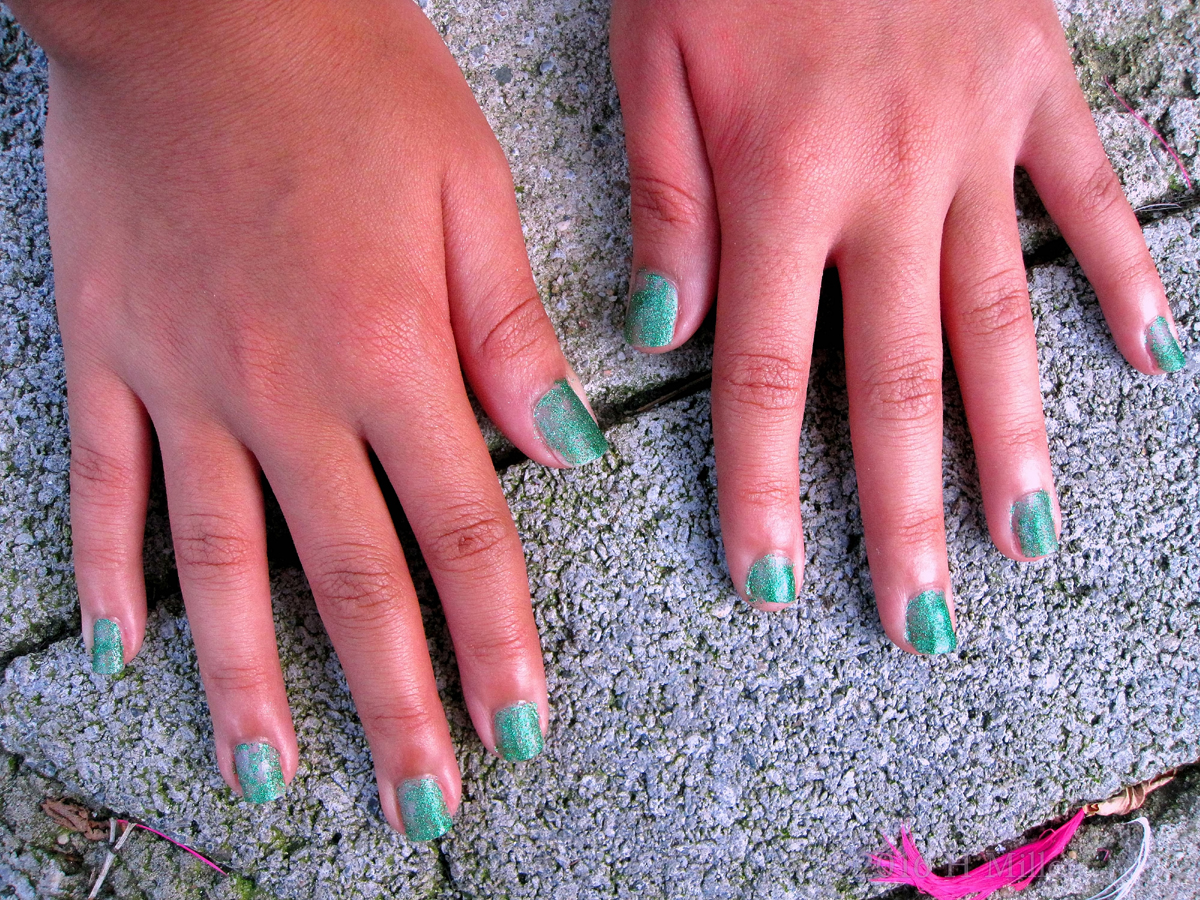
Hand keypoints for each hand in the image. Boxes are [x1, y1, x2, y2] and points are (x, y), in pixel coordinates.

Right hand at [15, 0, 606, 835]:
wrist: (198, 0)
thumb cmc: (348, 78)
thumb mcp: (470, 187)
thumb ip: (512, 331)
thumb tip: (566, 448)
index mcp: (392, 356)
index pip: (463, 536)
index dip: (495, 642)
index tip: (517, 728)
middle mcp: (288, 395)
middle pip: (354, 582)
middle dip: (395, 703)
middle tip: (419, 803)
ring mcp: (184, 383)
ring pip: (223, 565)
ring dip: (250, 682)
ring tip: (274, 777)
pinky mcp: (108, 354)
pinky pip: (102, 486)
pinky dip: (111, 571)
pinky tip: (125, 650)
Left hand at [611, 0, 1183, 651]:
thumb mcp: (653, 49)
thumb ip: (664, 197)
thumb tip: (668, 327)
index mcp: (779, 177)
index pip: (771, 371)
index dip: (768, 484)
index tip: (772, 576)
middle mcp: (889, 178)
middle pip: (897, 377)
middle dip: (903, 509)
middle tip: (917, 618)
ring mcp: (977, 136)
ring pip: (999, 314)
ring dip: (1013, 436)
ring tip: (1021, 538)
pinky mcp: (1037, 84)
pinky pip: (1089, 194)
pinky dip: (1122, 271)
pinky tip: (1148, 354)